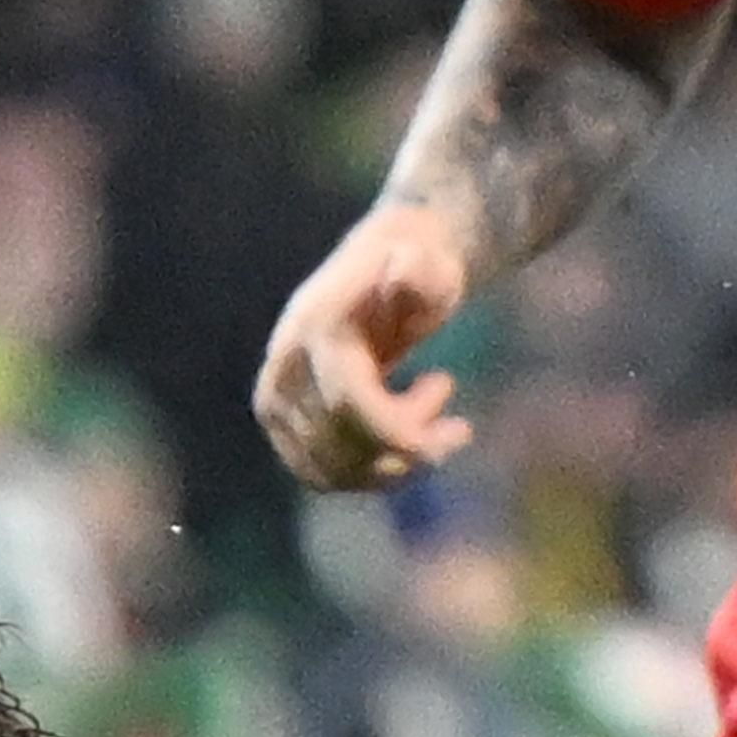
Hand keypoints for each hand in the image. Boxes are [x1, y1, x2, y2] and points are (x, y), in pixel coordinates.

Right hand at [252, 195, 481, 490]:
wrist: (382, 263)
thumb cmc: (419, 265)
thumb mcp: (431, 262)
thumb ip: (420, 270)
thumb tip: (402, 273)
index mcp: (318, 326)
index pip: (351, 403)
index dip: (402, 433)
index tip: (462, 432)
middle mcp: (285, 365)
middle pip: (345, 442)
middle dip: (411, 444)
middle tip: (451, 405)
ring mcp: (274, 396)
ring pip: (333, 470)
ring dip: (393, 463)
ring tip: (432, 417)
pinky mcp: (277, 421)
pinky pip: (320, 475)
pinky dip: (368, 474)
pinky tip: (404, 444)